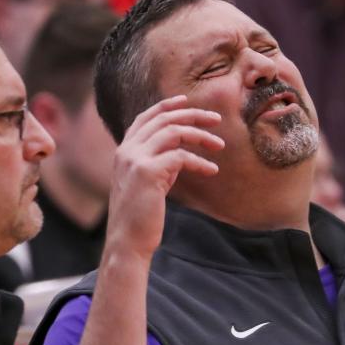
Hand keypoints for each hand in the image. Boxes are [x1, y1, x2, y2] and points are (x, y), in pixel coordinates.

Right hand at [106, 95, 222, 257]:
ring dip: (200, 135)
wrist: (127, 242)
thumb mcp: (149, 184)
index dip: (167, 106)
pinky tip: (212, 170)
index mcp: (124, 151)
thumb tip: (181, 153)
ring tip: (220, 145)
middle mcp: (126, 150)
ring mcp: (135, 159)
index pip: (145, 118)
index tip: (187, 102)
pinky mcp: (147, 173)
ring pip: (173, 132)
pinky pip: (180, 157)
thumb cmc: (141, 217)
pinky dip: (200, 162)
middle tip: (217, 119)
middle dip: (192, 114)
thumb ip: (160, 164)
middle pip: (163, 119)